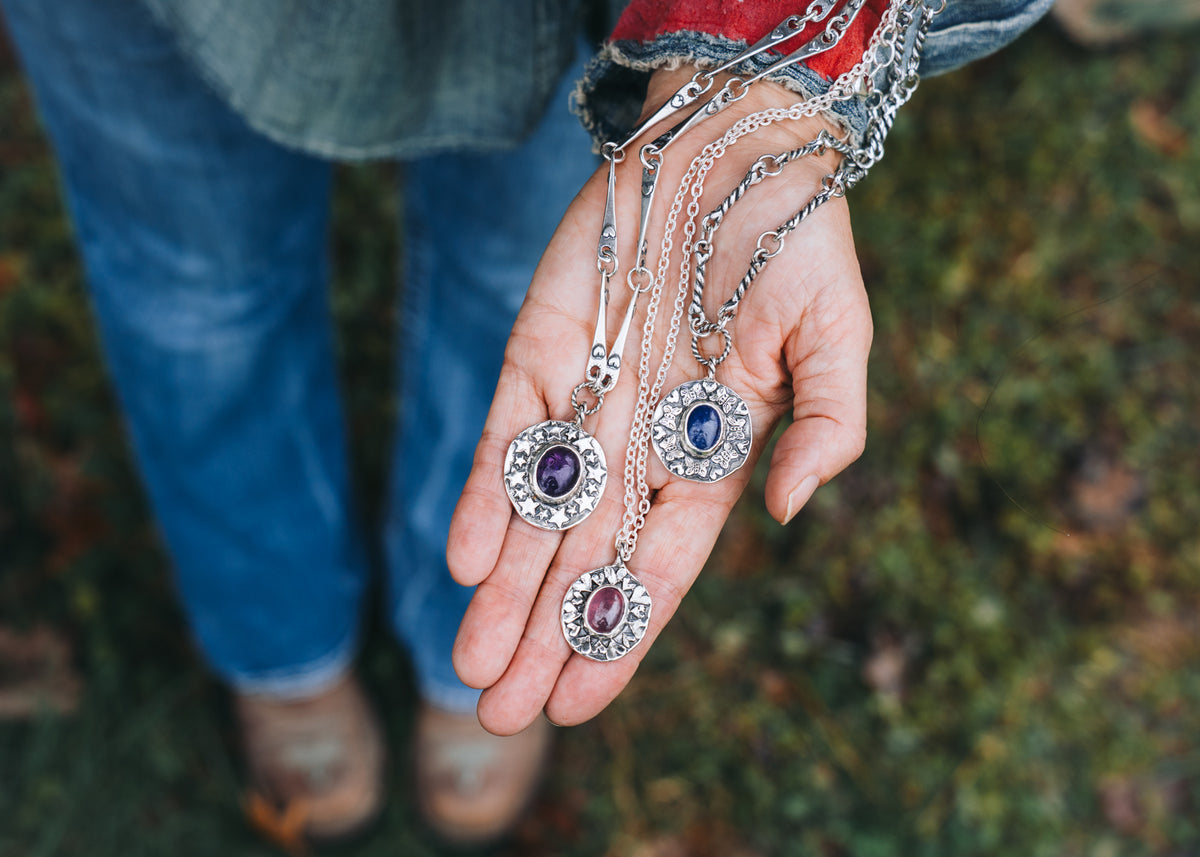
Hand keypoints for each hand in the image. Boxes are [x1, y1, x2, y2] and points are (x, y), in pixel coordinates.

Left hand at [447, 67, 871, 734]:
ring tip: (468, 667)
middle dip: (542, 637)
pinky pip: (505, 434)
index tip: (577, 706)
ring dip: (503, 588)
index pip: (657, 570)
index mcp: (711, 456)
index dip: (618, 637)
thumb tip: (787, 512)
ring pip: (534, 514)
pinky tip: (461, 557)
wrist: (731, 142)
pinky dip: (482, 492)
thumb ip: (829, 426)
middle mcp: (641, 442)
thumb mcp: (838, 336)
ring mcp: (587, 398)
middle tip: (498, 716)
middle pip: (584, 561)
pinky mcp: (539, 346)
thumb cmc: (798, 239)